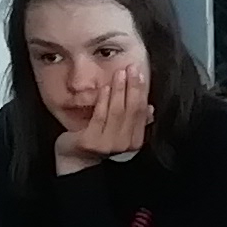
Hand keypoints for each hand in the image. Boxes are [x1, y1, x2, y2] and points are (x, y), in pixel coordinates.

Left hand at [52, 56, 151, 170]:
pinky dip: (104, 100)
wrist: (75, 158)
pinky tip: (105, 87)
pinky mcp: (91, 141)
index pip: (141, 112)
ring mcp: (108, 144)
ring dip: (119, 90)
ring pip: (117, 111)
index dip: (141, 91)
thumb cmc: (98, 141)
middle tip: (132, 68)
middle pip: (132, 110)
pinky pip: (100, 116)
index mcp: (135, 141)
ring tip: (119, 73)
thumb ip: (135, 122)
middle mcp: (124, 144)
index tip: (140, 74)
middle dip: (133, 87)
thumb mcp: (119, 132)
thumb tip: (150, 108)